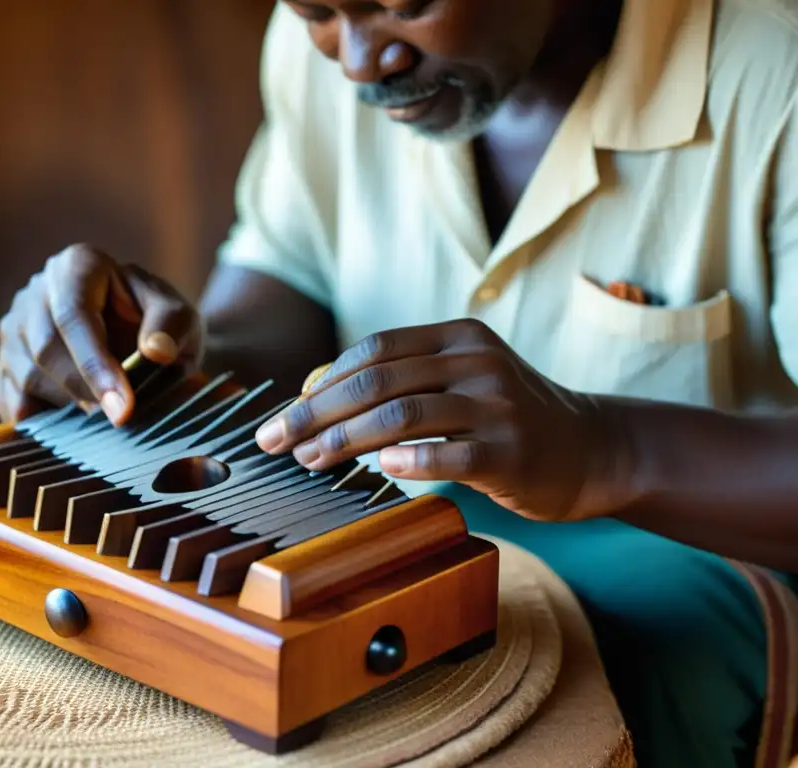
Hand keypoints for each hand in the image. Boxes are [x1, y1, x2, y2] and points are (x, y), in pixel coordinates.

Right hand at [0, 244, 201, 425]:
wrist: (141, 341)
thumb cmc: (159, 325)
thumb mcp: (181, 318)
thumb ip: (172, 326)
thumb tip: (156, 351)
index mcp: (77, 265)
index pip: (74, 314)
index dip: (95, 363)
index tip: (122, 407)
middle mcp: (36, 292)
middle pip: (44, 348)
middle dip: (83, 391)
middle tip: (119, 421)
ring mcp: (15, 328)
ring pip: (25, 377)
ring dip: (66, 407)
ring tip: (104, 421)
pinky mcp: (5, 365)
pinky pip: (11, 400)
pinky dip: (41, 422)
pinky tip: (75, 429)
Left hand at [254, 319, 622, 522]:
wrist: (591, 448)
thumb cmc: (505, 416)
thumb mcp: (456, 380)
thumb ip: (395, 378)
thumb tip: (312, 388)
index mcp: (458, 337)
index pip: (373, 349)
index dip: (320, 382)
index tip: (281, 416)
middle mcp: (477, 362)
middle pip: (377, 381)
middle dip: (315, 413)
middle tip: (275, 442)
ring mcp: (497, 404)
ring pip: (401, 415)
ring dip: (343, 439)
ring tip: (309, 461)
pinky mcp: (512, 450)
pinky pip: (449, 455)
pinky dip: (406, 461)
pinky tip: (377, 470)